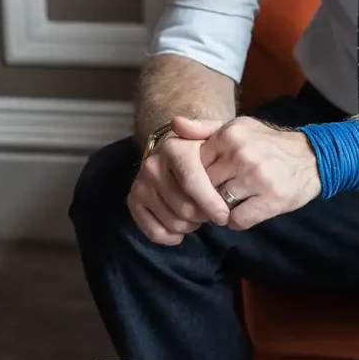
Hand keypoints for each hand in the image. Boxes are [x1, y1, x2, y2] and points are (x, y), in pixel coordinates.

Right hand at [128, 117, 231, 244]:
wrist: (178, 150)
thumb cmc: (204, 147)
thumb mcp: (214, 134)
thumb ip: (205, 127)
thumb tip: (178, 122)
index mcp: (174, 148)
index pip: (192, 182)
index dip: (211, 202)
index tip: (225, 215)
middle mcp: (152, 165)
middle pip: (185, 208)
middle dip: (205, 216)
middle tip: (213, 212)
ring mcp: (141, 184)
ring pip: (173, 222)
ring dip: (191, 225)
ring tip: (200, 215)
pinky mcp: (133, 200)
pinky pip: (154, 232)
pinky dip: (171, 237)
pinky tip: (183, 231)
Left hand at [202, 117, 321, 229]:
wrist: (312, 158)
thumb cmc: (268, 144)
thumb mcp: (238, 128)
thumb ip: (204, 128)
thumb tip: (174, 124)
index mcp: (230, 135)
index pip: (194, 166)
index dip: (198, 178)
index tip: (209, 179)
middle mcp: (242, 154)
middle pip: (205, 188)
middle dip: (209, 195)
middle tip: (223, 192)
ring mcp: (257, 178)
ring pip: (219, 206)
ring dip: (224, 209)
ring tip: (238, 199)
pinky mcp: (271, 199)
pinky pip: (237, 221)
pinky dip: (239, 220)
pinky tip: (249, 209)